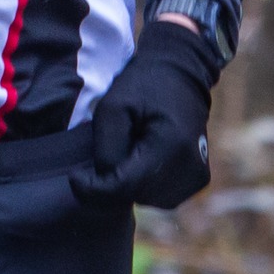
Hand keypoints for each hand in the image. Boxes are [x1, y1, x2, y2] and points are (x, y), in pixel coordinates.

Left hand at [73, 17, 219, 211]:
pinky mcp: (198, 180)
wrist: (182, 74)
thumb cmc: (144, 86)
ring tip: (131, 148)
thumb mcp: (113, 107)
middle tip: (109, 149)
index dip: (94, 190)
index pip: (124, 188)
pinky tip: (145, 157)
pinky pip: (160, 196)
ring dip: (130, 183)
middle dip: (112, 182)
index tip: (75, 178)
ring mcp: (197, 177)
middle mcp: (190, 168)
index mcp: (171, 146)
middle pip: (135, 196)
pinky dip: (145, 183)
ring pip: (146, 199)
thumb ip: (106, 147)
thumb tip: (104, 182)